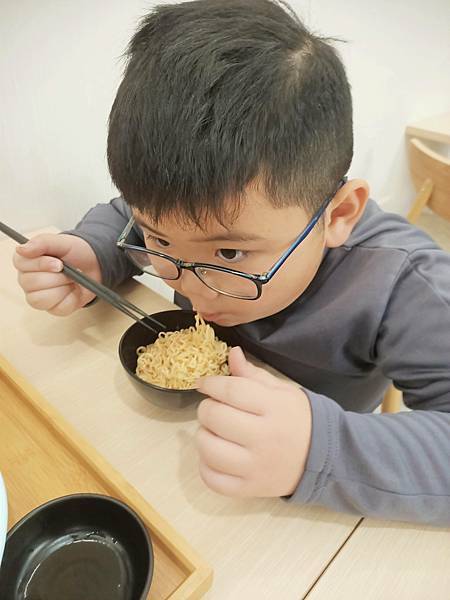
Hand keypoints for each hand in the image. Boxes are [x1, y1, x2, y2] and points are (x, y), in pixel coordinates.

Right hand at [13, 233, 101, 315]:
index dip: (42, 264)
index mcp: (25, 261)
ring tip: (71, 280)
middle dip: (57, 276)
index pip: (21, 264)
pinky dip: (71, 298)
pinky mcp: (52, 308)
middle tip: (68, 270)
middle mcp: (27, 280)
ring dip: (63, 287)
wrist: (93, 265)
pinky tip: (73, 290)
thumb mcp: (61, 242)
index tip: (59, 263)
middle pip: (32, 283)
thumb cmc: (74, 252)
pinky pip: (57, 308)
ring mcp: (37, 296)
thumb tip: (21, 249)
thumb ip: (41, 242)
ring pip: (41, 299)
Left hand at [196, 346, 311, 497]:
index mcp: (274, 407)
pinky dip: (205, 466)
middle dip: (206, 408)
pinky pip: (213, 479)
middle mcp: (264, 437)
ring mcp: (256, 466)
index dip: (211, 383)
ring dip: (203, 436)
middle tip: (213, 408)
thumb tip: (231, 353)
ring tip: (213, 432)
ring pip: (209, 449)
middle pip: (215, 417)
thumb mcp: (281, 391)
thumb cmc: (298, 419)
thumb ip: (252, 374)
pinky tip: (215, 455)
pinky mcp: (250, 488)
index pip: (231, 390)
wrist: (324, 458)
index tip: (204, 383)